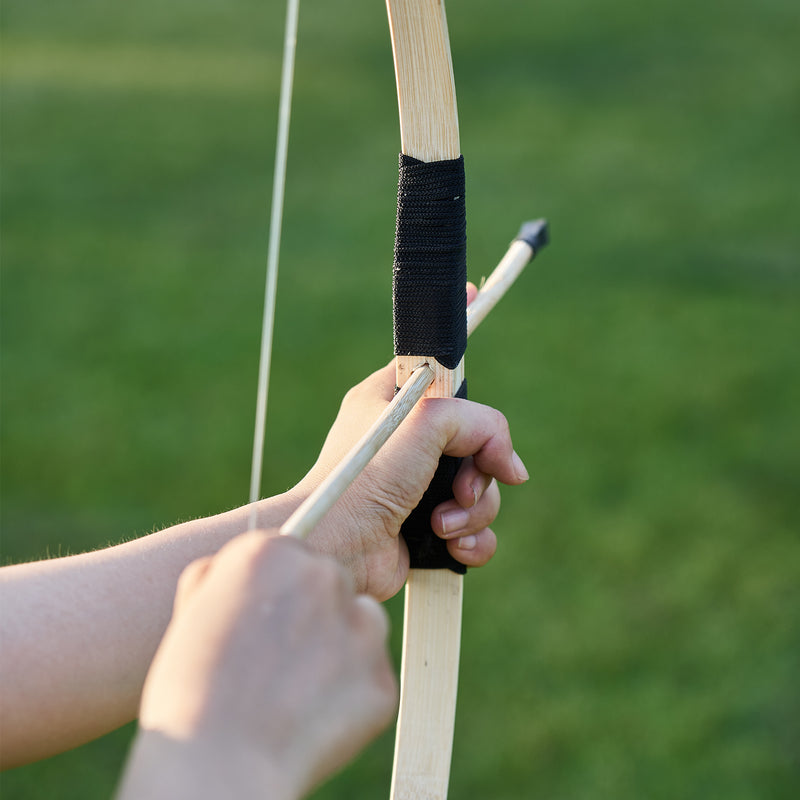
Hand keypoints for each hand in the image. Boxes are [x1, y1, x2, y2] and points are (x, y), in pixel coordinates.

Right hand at [118, 533, 396, 799]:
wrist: (214, 764)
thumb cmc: (190, 690)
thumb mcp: (192, 611)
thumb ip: (225, 578)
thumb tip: (248, 572)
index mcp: (271, 552)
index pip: (291, 554)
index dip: (278, 592)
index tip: (265, 621)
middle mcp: (322, 575)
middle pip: (330, 583)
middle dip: (311, 615)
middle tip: (277, 662)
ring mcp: (359, 624)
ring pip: (361, 621)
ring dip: (339, 645)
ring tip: (295, 690)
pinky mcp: (380, 676)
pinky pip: (369, 676)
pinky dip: (349, 695)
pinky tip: (310, 718)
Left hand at [292, 286, 527, 598]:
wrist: (339, 547)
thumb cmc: (364, 476)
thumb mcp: (426, 421)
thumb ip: (480, 421)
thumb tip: (511, 467)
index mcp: (395, 400)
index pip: (436, 358)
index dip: (459, 334)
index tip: (477, 296)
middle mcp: (409, 440)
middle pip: (479, 436)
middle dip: (483, 466)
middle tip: (464, 482)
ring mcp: (421, 485)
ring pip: (485, 488)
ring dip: (474, 508)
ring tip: (441, 519)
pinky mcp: (429, 526)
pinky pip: (476, 528)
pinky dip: (470, 538)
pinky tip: (448, 543)